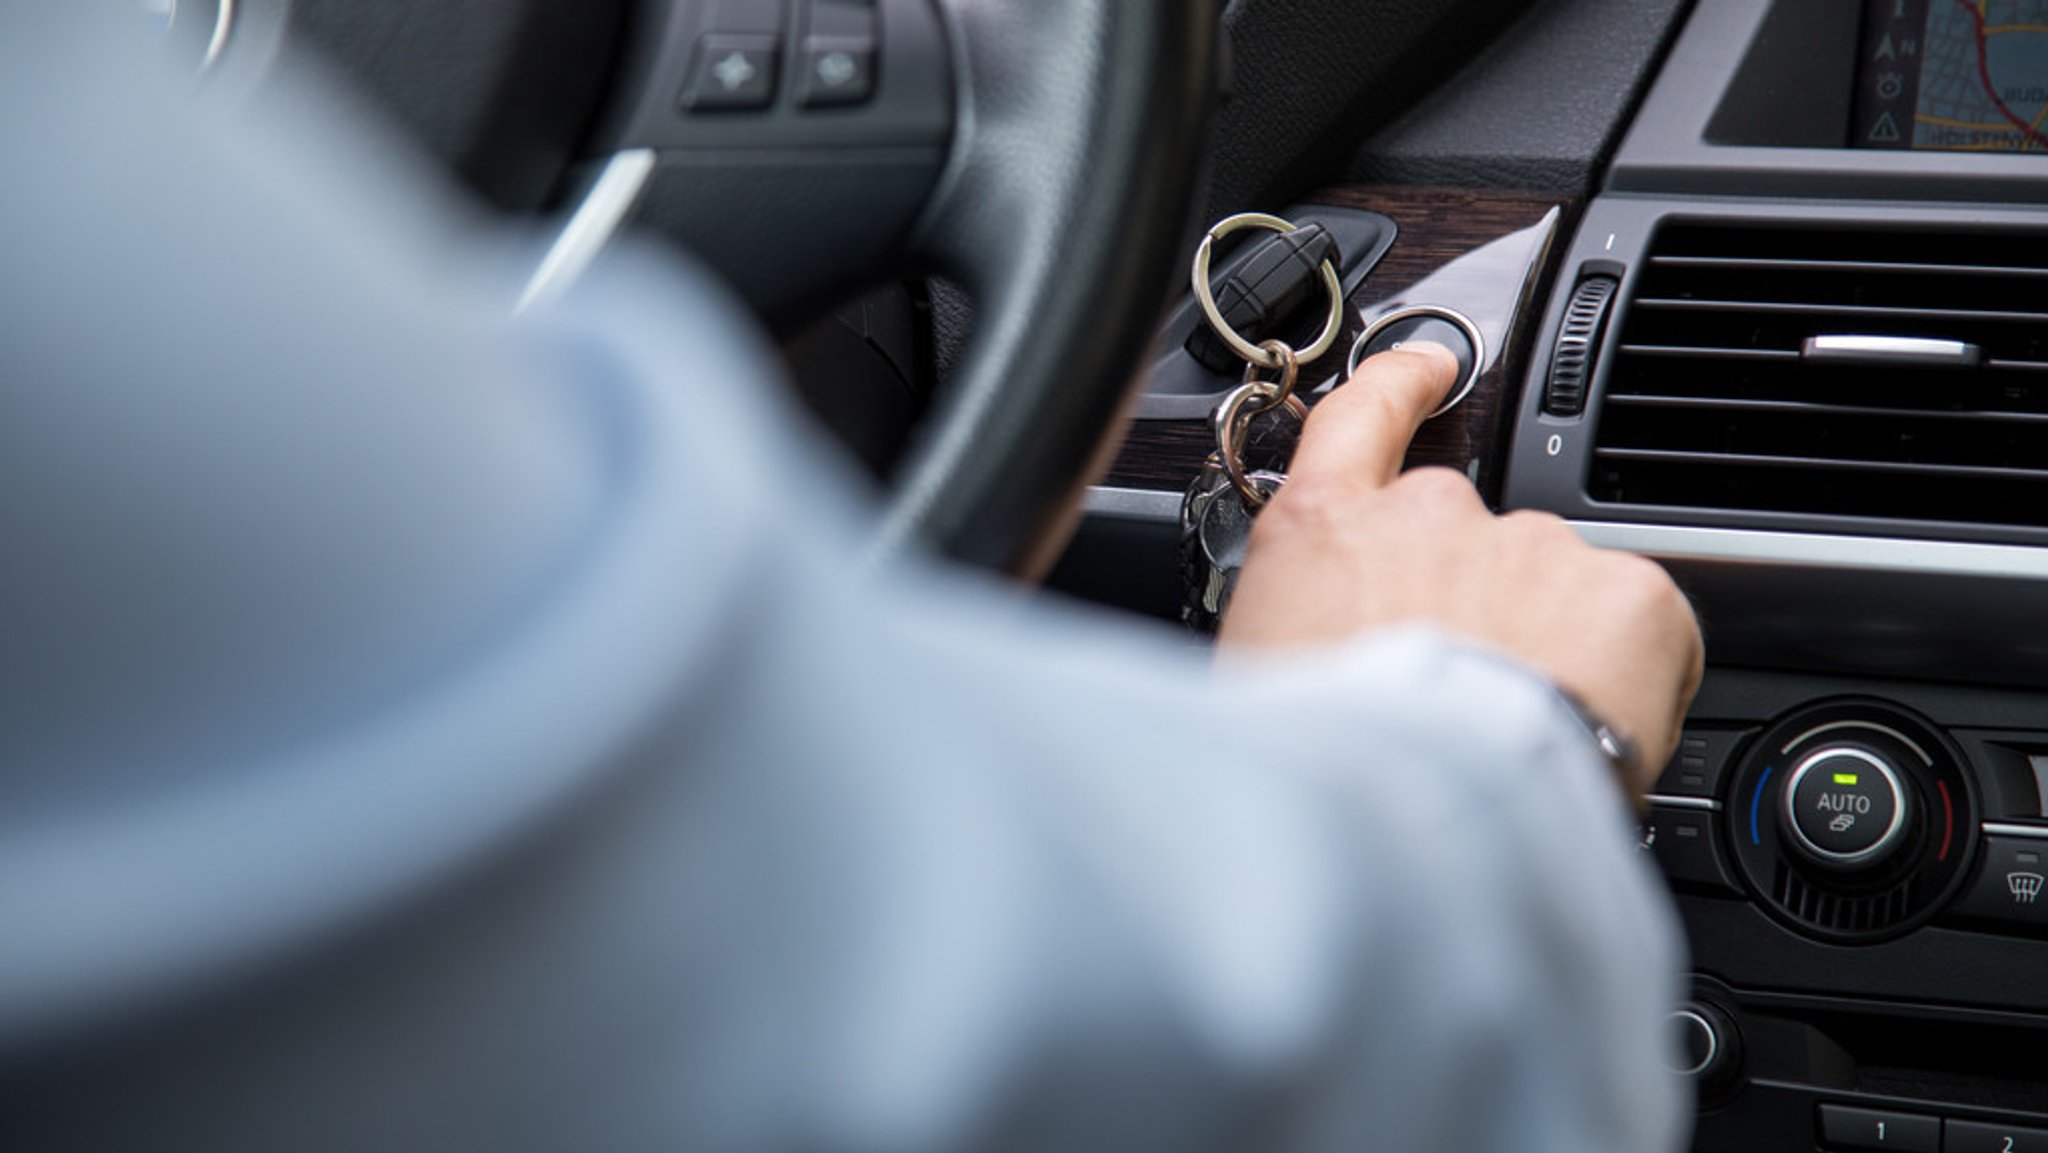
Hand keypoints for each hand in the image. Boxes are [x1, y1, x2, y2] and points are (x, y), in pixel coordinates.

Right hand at [1217, 343, 1704, 794]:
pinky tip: (1595, 733)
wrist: (1421, 812)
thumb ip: (1290, 637)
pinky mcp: (1626, 592)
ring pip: (1556, 591)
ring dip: (1549, 648)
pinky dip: (1632, 679)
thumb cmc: (1320, 771)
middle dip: (1476, 607)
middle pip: (1468, 539)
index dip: (1399, 384)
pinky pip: (1642, 633)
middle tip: (1462, 699)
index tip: (1427, 368)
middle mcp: (1428, 517)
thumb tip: (1307, 663)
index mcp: (1324, 532)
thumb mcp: (1250, 685)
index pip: (1361, 417)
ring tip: (1523, 738)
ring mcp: (1533, 546)